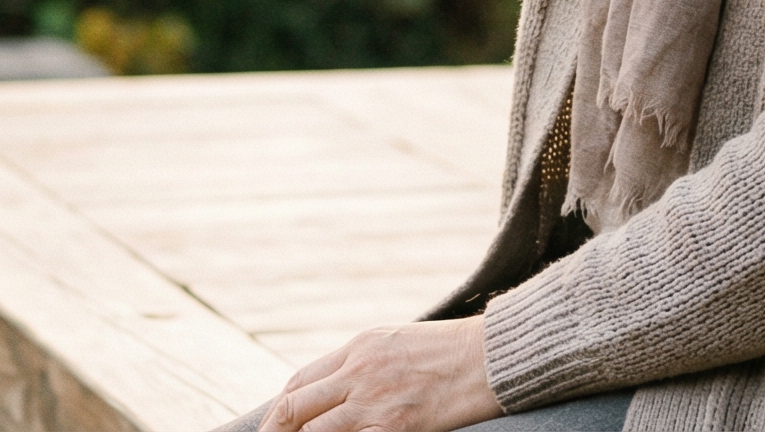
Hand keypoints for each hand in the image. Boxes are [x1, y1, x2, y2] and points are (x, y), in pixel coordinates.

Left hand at [261, 316, 501, 431]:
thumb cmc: (451, 351)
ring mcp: (374, 401)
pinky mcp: (394, 427)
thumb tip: (338, 388)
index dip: (280, 411)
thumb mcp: (398, 342)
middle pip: (294, 406)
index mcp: (358, 347)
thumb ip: (365, 363)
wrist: (490, 357)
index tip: (274, 428)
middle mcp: (358, 371)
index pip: (299, 381)